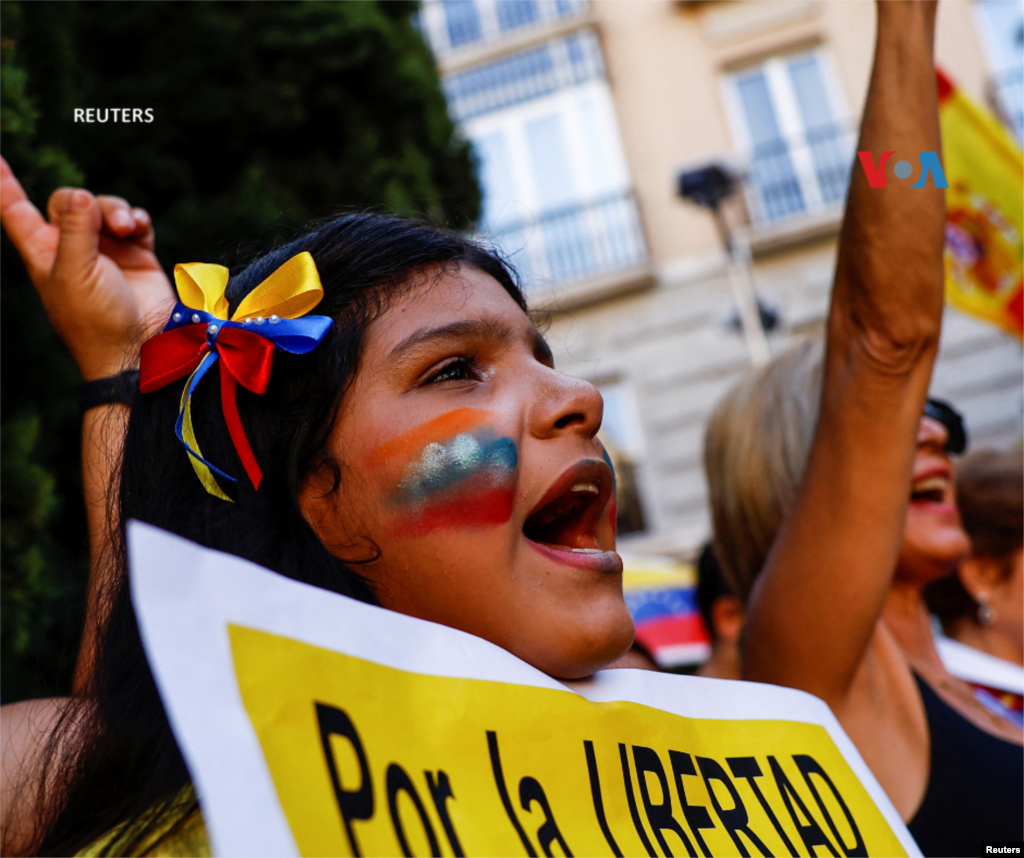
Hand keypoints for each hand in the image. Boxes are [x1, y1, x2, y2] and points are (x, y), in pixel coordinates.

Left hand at [0, 155, 174, 380]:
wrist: (140, 346)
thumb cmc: (96, 320)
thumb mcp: (75, 272)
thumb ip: (76, 228)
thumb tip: (82, 194)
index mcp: (44, 253)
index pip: (16, 210)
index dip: (4, 184)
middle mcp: (73, 248)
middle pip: (70, 201)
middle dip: (87, 203)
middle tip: (106, 223)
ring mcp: (107, 251)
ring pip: (104, 208)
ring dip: (117, 212)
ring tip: (128, 229)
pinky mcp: (137, 255)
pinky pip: (134, 221)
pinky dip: (138, 219)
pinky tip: (139, 229)